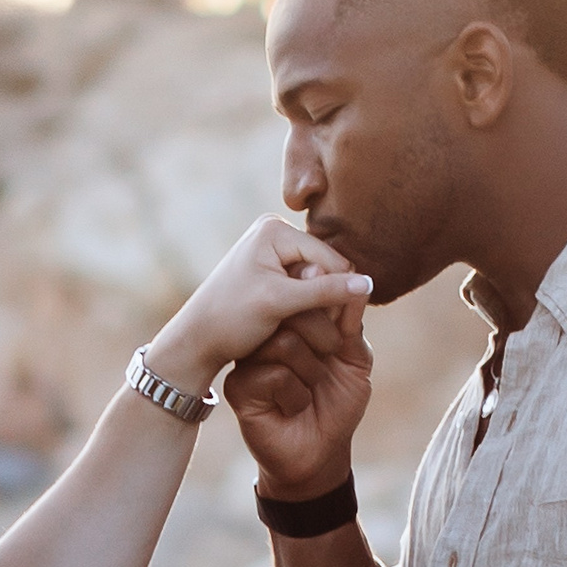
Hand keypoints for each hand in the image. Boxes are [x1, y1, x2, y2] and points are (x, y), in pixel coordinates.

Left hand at [145, 217, 370, 397]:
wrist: (197, 339)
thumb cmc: (232, 318)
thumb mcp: (280, 303)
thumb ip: (326, 292)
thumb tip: (369, 284)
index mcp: (275, 228)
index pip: (331, 259)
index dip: (336, 293)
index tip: (326, 326)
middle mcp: (276, 230)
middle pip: (326, 267)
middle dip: (323, 298)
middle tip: (305, 328)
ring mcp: (274, 250)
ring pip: (319, 280)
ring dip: (314, 305)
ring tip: (294, 327)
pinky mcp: (273, 268)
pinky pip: (305, 286)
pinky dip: (304, 306)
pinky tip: (290, 324)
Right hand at [226, 298, 373, 500]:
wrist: (321, 453)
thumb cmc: (337, 404)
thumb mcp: (354, 359)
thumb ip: (351, 324)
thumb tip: (358, 284)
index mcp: (292, 322)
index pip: (305, 292)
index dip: (327, 302)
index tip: (341, 328)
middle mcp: (267, 334)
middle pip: (294, 309)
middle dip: (325, 339)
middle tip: (329, 362)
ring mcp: (249, 359)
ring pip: (284, 342)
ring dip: (311, 372)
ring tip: (311, 390)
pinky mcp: (239, 386)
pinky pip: (273, 375)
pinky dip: (296, 395)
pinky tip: (292, 408)